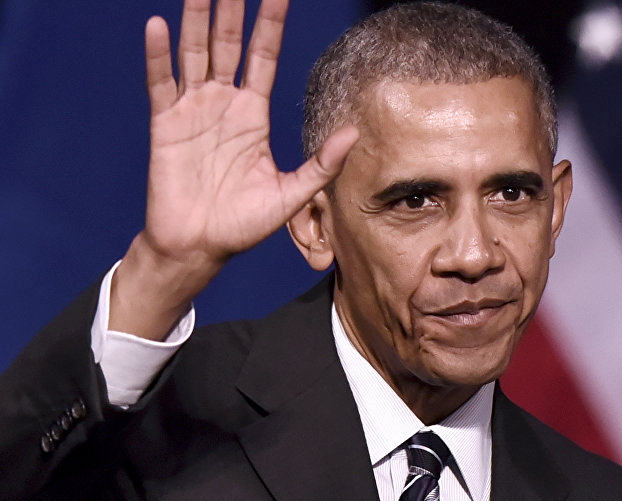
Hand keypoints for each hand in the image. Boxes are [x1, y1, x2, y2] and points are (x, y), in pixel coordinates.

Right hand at [111, 0, 356, 338]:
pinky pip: (161, 83)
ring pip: (194, 53)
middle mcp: (223, 104)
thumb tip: (354, 134)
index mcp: (253, 115)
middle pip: (227, 45)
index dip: (270, 26)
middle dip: (231, 11)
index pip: (263, 57)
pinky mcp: (165, 124)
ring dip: (196, 19)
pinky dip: (158, 55)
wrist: (200, 246)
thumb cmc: (244, 224)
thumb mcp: (292, 193)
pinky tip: (159, 26)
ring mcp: (192, 110)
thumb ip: (321, 164)